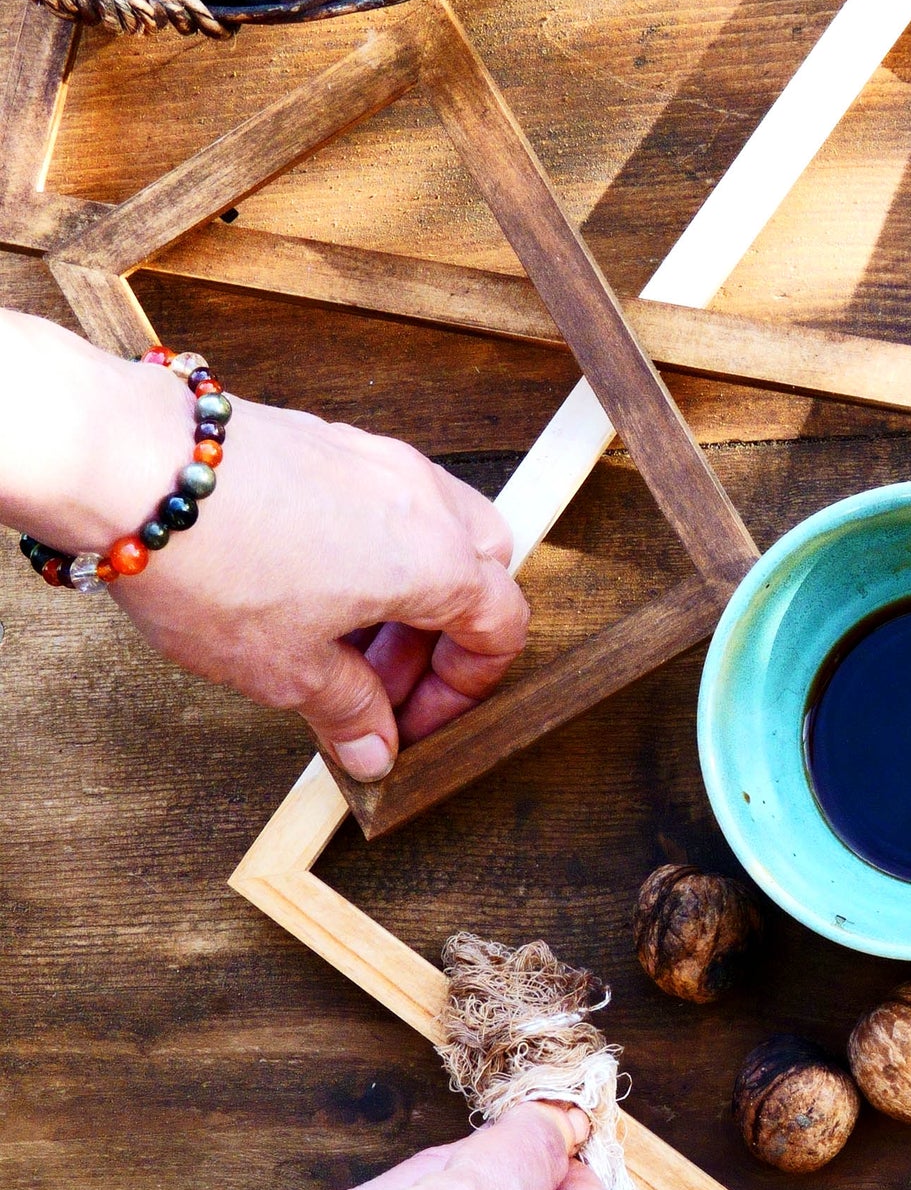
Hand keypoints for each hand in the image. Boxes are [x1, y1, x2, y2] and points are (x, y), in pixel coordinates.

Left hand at [0, 310, 528, 777]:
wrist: (129, 464)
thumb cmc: (215, 562)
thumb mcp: (287, 669)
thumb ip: (348, 710)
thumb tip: (375, 749)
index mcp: (437, 561)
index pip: (501, 626)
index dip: (464, 690)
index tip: (413, 722)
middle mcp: (421, 498)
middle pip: (482, 570)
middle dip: (443, 636)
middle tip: (381, 684)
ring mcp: (374, 458)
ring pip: (432, 530)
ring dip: (405, 594)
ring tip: (336, 640)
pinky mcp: (325, 440)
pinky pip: (377, 502)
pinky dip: (366, 550)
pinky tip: (303, 587)